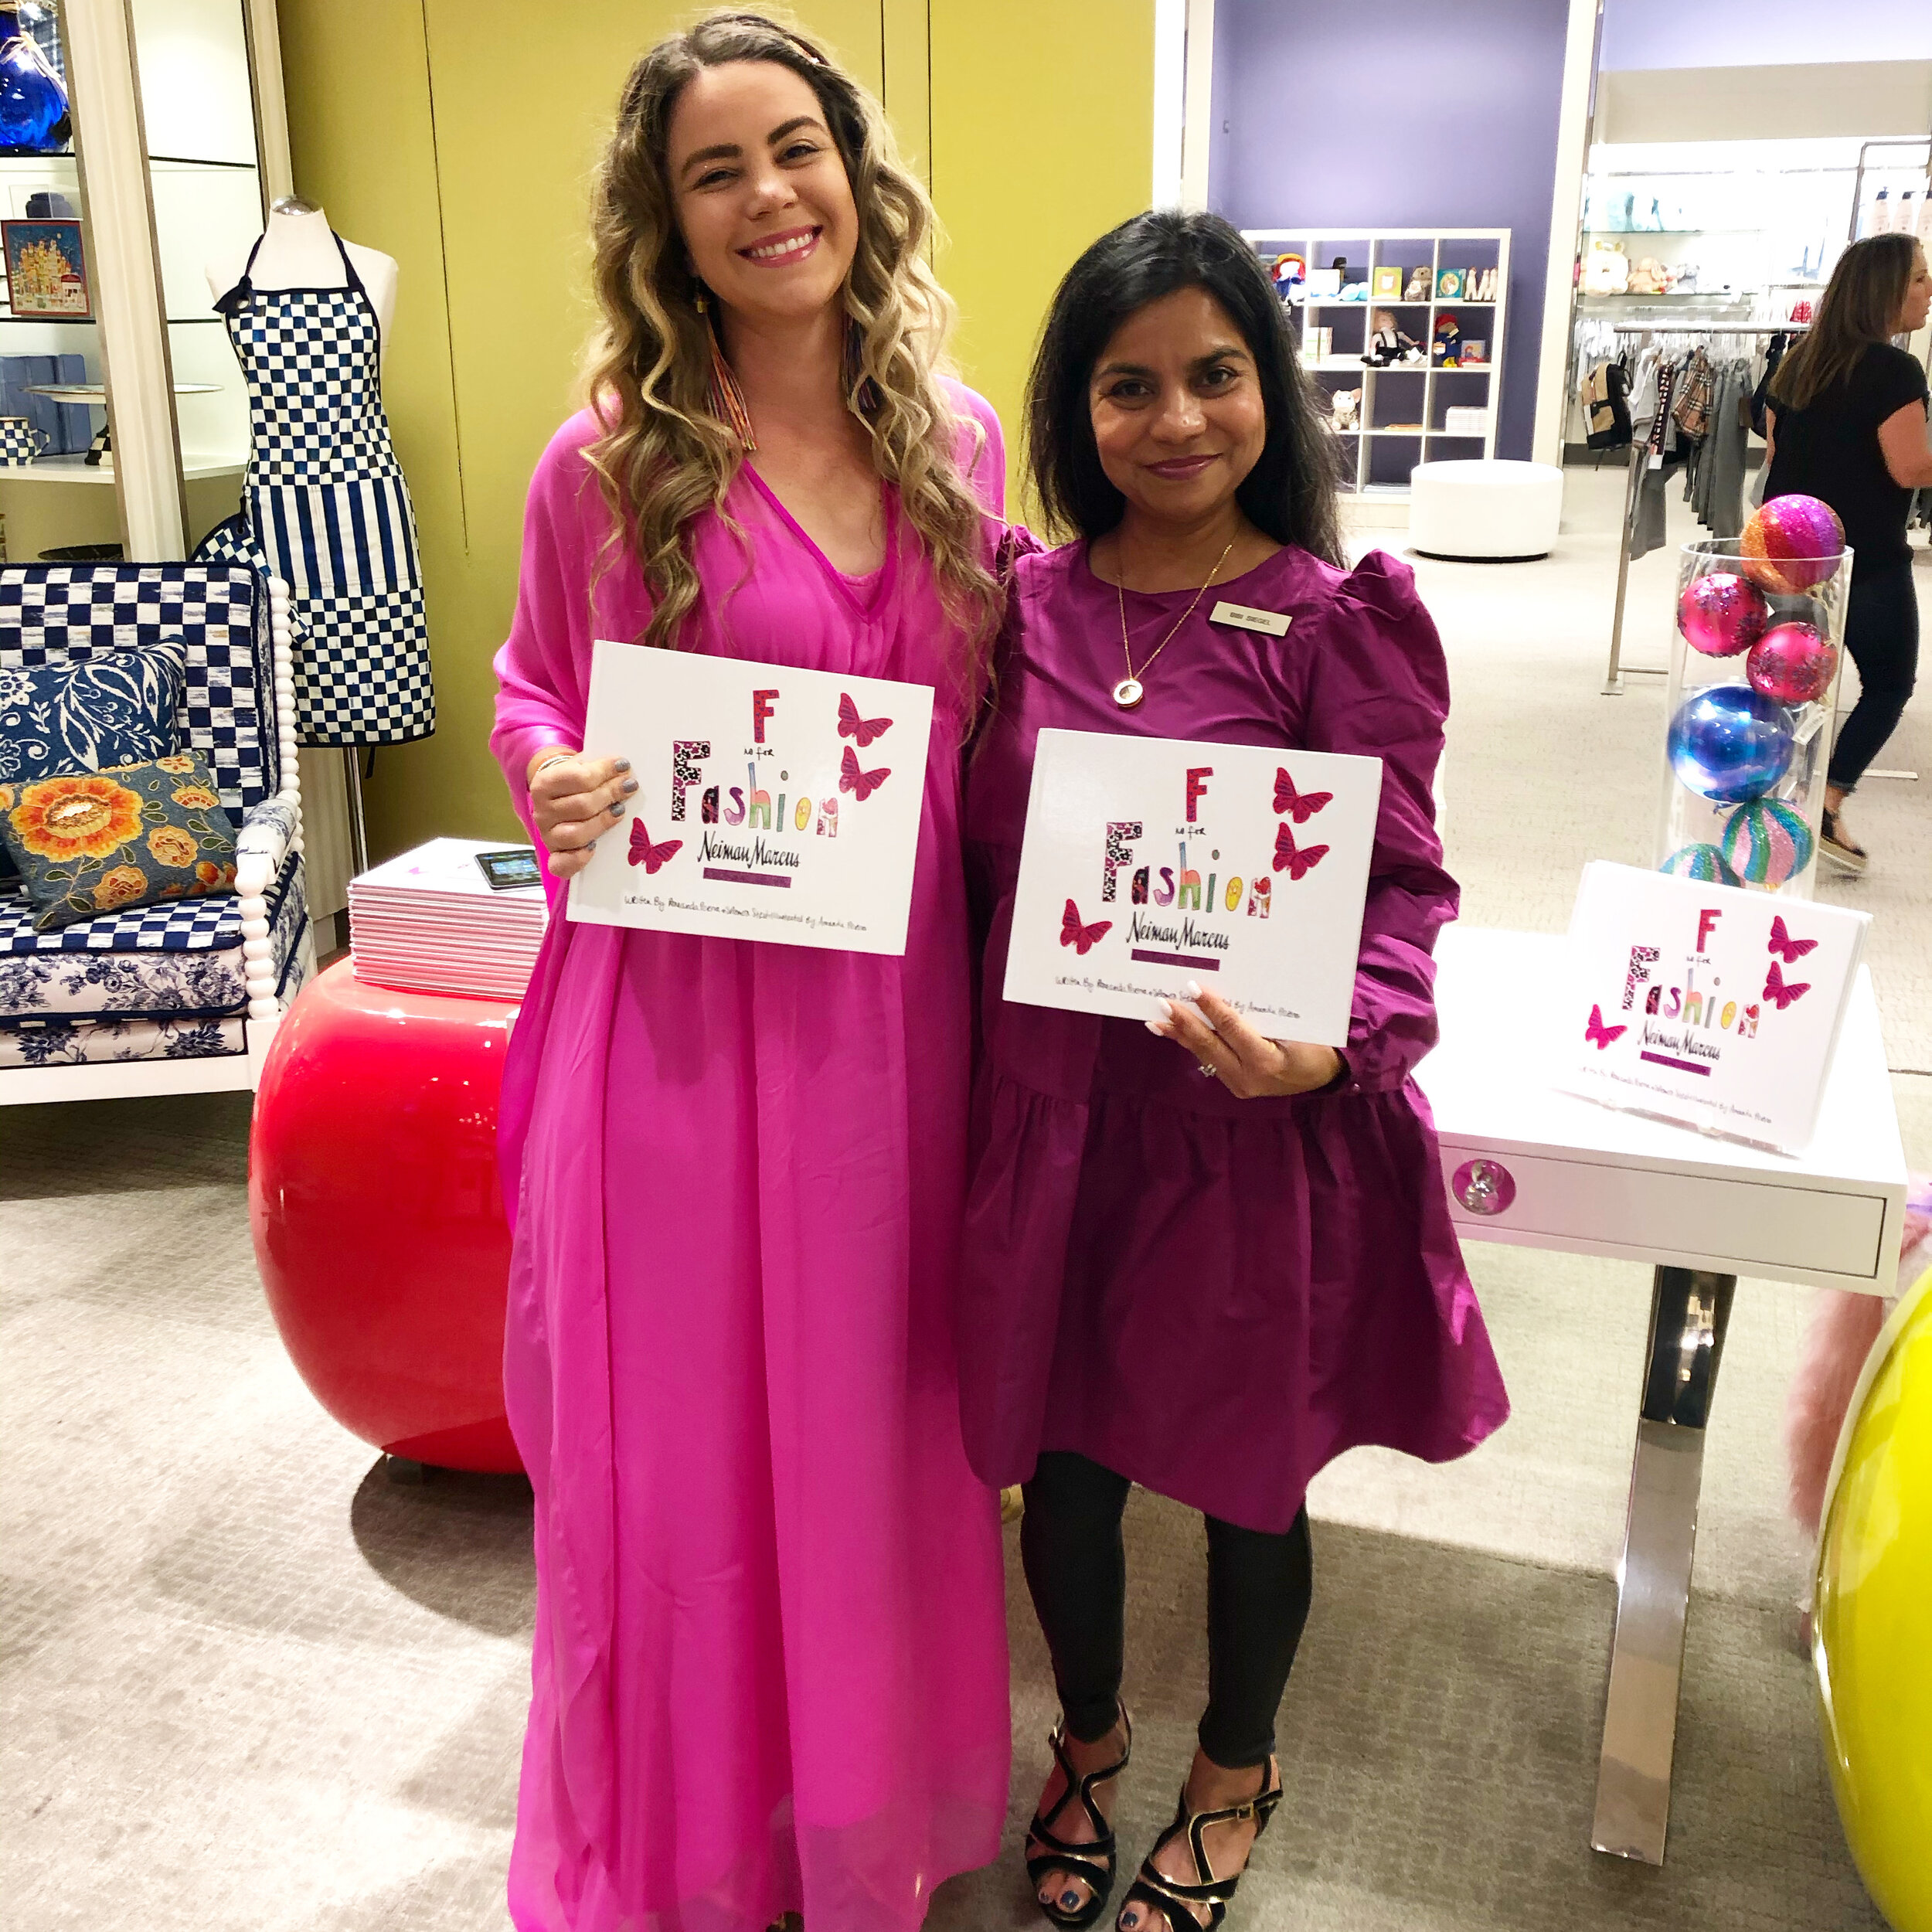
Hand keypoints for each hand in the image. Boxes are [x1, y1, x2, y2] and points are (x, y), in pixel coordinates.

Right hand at [524, 746, 634, 880]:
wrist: (556, 797)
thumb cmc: (573, 781)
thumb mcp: (580, 766)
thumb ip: (596, 767)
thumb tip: (623, 768)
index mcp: (544, 784)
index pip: (577, 778)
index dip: (604, 772)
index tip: (623, 766)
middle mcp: (541, 811)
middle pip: (581, 806)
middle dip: (610, 794)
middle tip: (629, 786)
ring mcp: (547, 835)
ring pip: (576, 834)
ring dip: (603, 822)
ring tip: (620, 810)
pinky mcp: (554, 855)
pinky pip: (562, 865)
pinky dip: (579, 859)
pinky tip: (595, 848)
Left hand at [1147, 982, 1342, 1098]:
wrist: (1323, 1077)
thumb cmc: (1314, 1045)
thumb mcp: (1294, 1027)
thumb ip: (1262, 1014)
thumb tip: (1227, 990)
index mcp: (1267, 1060)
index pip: (1232, 1028)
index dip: (1211, 1007)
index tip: (1192, 987)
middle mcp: (1249, 1077)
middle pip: (1209, 1045)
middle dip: (1184, 1023)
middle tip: (1162, 1002)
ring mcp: (1239, 1085)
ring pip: (1204, 1055)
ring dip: (1180, 1036)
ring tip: (1156, 1020)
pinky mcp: (1234, 1086)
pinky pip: (1210, 1060)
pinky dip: (1192, 1045)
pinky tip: (1175, 1032)